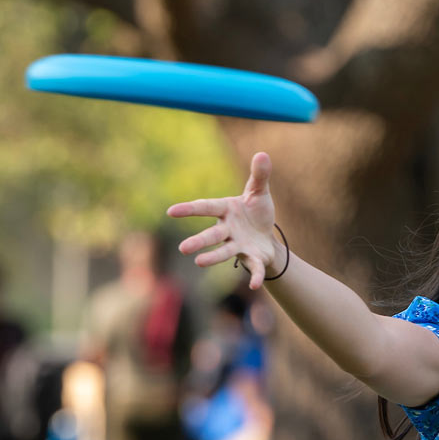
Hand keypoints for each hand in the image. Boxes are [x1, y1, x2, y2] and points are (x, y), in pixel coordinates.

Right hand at [170, 152, 281, 289]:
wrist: (268, 235)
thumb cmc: (257, 211)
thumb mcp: (259, 192)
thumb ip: (259, 175)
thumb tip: (263, 154)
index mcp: (226, 210)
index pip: (206, 208)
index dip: (189, 209)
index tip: (171, 211)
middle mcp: (228, 230)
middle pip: (212, 235)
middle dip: (198, 242)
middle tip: (183, 249)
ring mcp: (238, 245)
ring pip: (225, 252)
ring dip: (213, 258)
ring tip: (198, 262)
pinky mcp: (252, 258)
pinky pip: (254, 268)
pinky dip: (255, 276)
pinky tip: (254, 285)